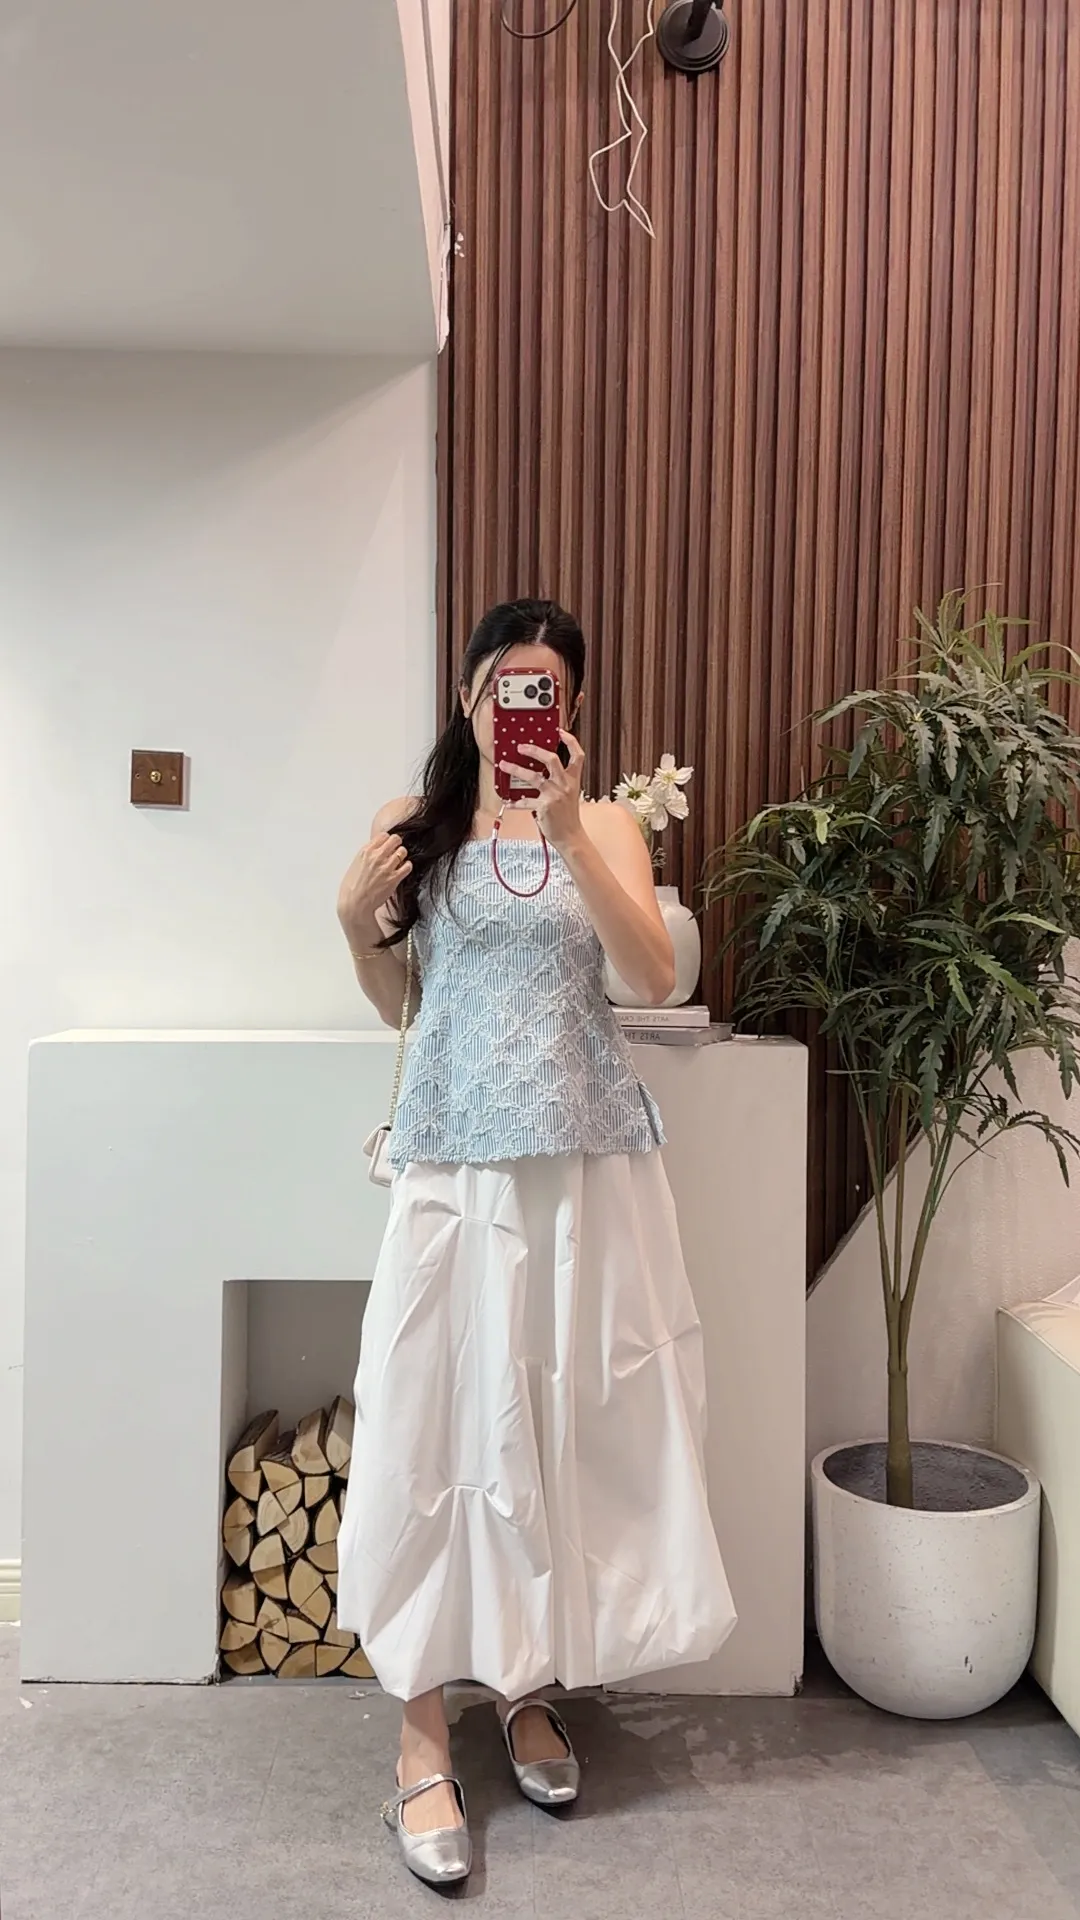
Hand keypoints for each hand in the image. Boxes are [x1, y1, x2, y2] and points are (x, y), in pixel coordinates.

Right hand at [337, 832, 411, 945]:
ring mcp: (386, 867)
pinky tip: (402, 870)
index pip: (383, 835)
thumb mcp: (356, 865)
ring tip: (398, 862)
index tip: (388, 845)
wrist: (355, 904)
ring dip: (402, 856)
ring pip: (403, 851)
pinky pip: (408, 866)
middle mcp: (376, 857)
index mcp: (365, 852)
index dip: (387, 840)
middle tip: (395, 851)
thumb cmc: (351, 888)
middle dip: (397, 844)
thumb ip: (367, 856)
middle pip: (395, 839)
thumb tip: (376, 852)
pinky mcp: (394, 878)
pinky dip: (407, 866)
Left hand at [500, 731, 585, 849]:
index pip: (577, 755)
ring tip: (504, 765)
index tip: (560, 732)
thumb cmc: (568, 816)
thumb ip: (560, 781)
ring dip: (516, 769)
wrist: (570, 837)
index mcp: (573, 780)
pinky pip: (525, 801)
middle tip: (520, 747)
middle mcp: (565, 785)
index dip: (570, 741)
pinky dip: (515, 802)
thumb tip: (541, 770)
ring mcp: (554, 796)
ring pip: (533, 777)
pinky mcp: (544, 807)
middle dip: (535, 750)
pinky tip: (508, 801)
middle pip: (551, 760)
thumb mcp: (569, 794)